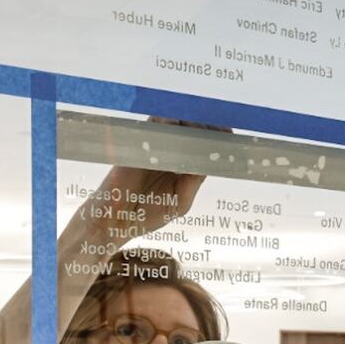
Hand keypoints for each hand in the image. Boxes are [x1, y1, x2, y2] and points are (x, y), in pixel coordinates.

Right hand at [81, 120, 228, 241]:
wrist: (115, 219)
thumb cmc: (147, 214)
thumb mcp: (180, 201)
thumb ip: (195, 180)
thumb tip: (210, 159)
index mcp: (182, 167)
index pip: (203, 146)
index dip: (217, 138)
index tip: (229, 136)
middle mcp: (170, 153)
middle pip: (194, 131)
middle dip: (209, 129)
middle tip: (220, 132)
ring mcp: (155, 146)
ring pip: (179, 124)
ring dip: (193, 125)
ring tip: (203, 133)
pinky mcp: (140, 142)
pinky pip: (158, 125)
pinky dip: (172, 125)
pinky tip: (183, 134)